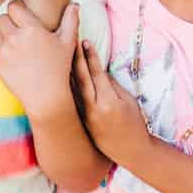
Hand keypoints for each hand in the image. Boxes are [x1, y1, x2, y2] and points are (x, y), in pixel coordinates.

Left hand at [0, 2, 77, 120]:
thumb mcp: (68, 43)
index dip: (17, 8)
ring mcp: (4, 51)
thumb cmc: (59, 68)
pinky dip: (4, 52)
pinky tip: (17, 59)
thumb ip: (71, 20)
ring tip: (20, 46)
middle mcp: (15, 38)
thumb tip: (74, 5)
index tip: (21, 12)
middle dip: (9, 21)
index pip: (13, 6)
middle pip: (2, 18)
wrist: (45, 96)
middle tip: (20, 29)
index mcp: (31, 29)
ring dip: (6, 36)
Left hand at [71, 38, 149, 163]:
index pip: (96, 73)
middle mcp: (93, 109)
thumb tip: (98, 70)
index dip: (90, 56)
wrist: (131, 151)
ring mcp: (84, 117)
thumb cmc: (135, 123)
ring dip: (66, 71)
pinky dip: (66, 87)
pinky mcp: (80, 122)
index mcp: (108, 102)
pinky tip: (58, 76)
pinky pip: (72, 100)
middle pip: (80, 78)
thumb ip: (113, 85)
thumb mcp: (129, 101)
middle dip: (75, 59)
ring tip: (59, 55)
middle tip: (70, 43)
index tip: (86, 42)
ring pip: (72, 89)